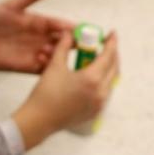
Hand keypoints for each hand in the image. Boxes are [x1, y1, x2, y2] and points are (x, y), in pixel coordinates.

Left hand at [0, 0, 75, 73]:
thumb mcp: (11, 5)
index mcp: (38, 23)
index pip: (60, 25)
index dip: (72, 27)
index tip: (82, 29)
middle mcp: (39, 38)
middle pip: (62, 42)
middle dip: (71, 44)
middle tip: (78, 44)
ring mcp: (34, 53)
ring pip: (54, 56)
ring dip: (57, 55)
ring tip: (54, 51)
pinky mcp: (26, 67)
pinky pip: (42, 69)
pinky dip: (46, 67)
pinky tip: (44, 61)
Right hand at [13, 29, 119, 147]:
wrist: (39, 120)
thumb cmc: (46, 93)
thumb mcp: (55, 66)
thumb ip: (64, 48)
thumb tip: (68, 34)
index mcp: (93, 79)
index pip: (108, 56)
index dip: (111, 42)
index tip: (112, 34)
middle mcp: (101, 92)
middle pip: (114, 68)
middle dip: (112, 55)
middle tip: (106, 46)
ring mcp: (100, 104)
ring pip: (111, 81)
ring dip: (108, 69)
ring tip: (99, 61)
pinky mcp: (95, 112)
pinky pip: (105, 93)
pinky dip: (103, 82)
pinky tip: (93, 78)